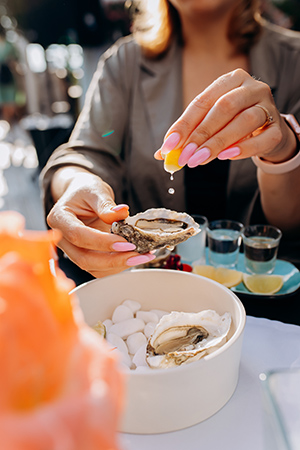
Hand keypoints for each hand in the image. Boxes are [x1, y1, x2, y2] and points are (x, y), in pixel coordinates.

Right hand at [47, 170, 154, 277]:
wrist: (83, 195)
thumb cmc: (86, 191)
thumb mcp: (96, 190)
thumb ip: (106, 204)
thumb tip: (121, 213)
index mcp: (59, 218)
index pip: (78, 236)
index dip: (102, 242)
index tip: (126, 242)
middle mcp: (62, 239)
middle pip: (83, 259)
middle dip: (113, 260)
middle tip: (137, 254)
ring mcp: (73, 250)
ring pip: (92, 268)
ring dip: (118, 266)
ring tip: (142, 256)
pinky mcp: (85, 256)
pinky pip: (99, 268)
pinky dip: (118, 266)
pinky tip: (135, 257)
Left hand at [155, 69, 296, 166]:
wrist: (266, 134)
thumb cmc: (232, 125)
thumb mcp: (209, 125)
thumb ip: (187, 136)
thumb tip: (161, 154)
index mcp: (230, 80)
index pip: (203, 101)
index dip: (184, 124)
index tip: (169, 145)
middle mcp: (252, 88)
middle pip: (224, 108)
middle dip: (201, 134)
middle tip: (184, 156)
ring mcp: (268, 106)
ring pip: (245, 121)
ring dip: (219, 143)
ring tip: (200, 159)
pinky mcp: (278, 128)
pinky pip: (263, 139)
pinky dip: (244, 149)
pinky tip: (226, 157)